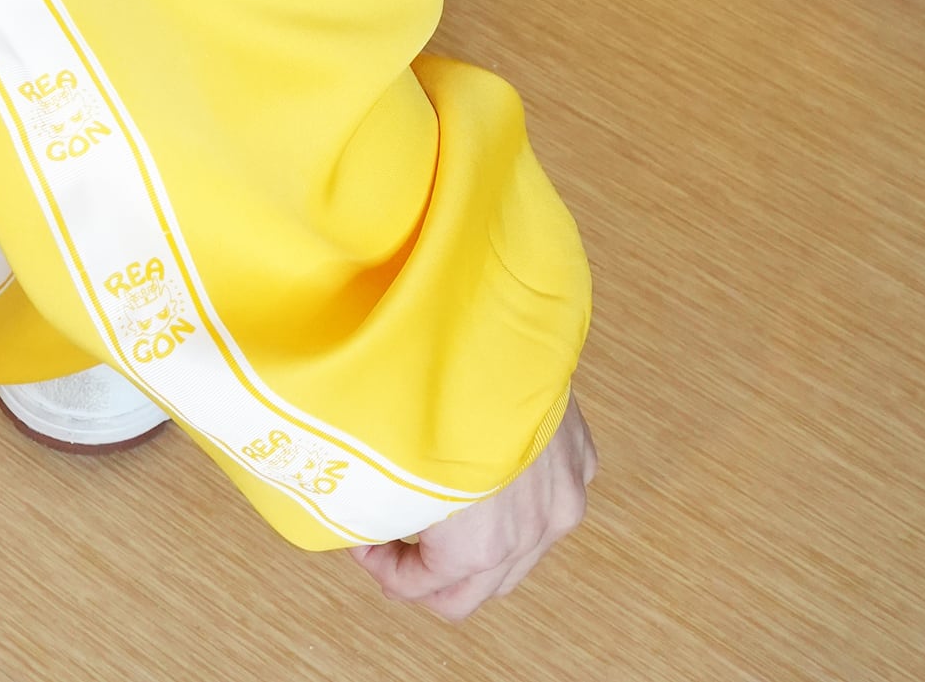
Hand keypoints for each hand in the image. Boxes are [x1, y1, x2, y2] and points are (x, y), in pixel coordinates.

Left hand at [350, 393, 597, 620]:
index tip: (363, 536)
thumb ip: (374, 508)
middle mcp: (527, 536)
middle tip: (397, 542)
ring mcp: (561, 500)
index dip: (381, 566)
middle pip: (472, 592)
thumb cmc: (439, 395)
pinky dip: (524, 504)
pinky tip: (493, 476)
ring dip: (479, 548)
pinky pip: (549, 503)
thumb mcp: (387, 464)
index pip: (419, 589)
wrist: (500, 333)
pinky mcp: (579, 460)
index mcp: (477, 550)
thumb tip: (345, 518)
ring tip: (443, 509)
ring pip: (518, 556)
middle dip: (430, 576)